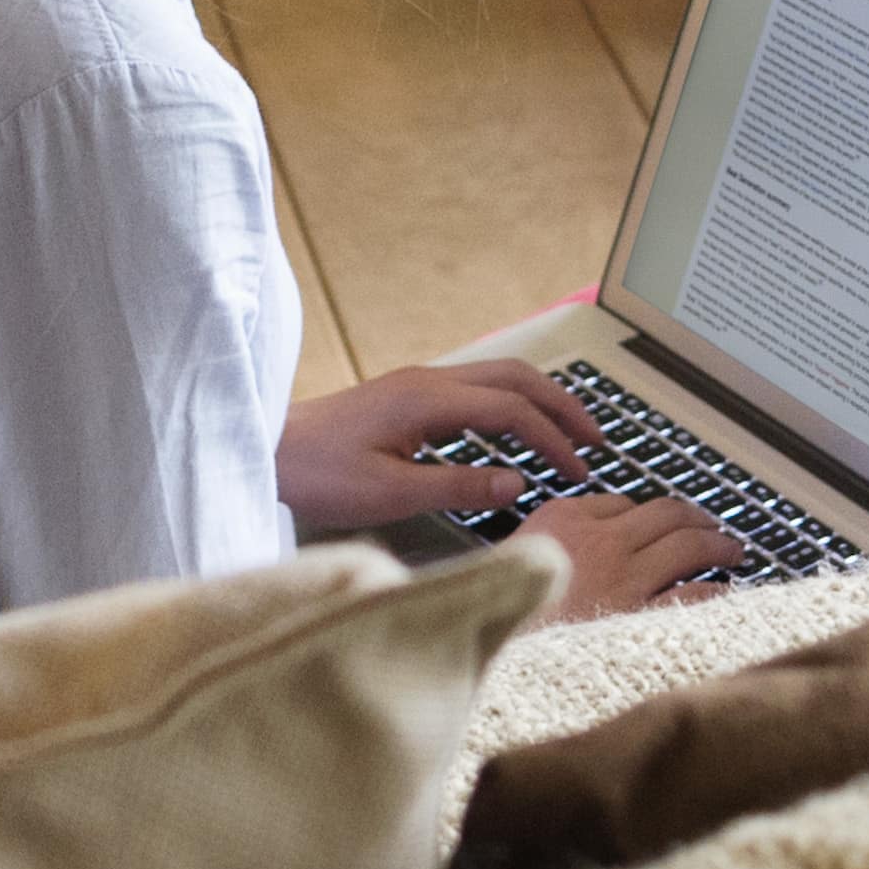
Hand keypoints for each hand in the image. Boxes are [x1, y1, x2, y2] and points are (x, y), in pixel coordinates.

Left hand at [278, 360, 605, 532]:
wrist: (270, 451)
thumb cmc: (320, 474)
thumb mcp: (390, 492)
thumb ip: (458, 485)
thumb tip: (519, 481)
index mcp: (428, 399)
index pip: (513, 410)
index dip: (553, 440)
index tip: (580, 472)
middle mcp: (429, 380)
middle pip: (518, 377)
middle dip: (563, 406)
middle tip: (598, 440)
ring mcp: (420, 383)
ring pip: (500, 376)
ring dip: (541, 401)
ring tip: (571, 434)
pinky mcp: (410, 395)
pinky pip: (478, 388)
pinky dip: (513, 404)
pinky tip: (518, 434)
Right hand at [525, 491, 752, 618]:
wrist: (500, 654)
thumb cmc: (503, 618)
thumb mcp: (512, 562)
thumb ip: (549, 544)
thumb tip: (584, 540)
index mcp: (565, 519)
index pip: (621, 502)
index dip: (647, 512)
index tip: (661, 522)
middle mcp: (602, 541)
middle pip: (665, 515)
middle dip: (695, 517)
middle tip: (712, 525)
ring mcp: (625, 578)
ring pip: (688, 546)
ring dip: (718, 544)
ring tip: (733, 549)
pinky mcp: (640, 617)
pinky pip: (692, 595)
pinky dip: (716, 589)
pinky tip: (728, 590)